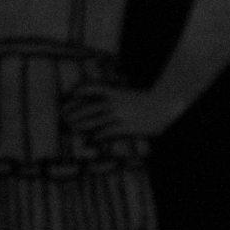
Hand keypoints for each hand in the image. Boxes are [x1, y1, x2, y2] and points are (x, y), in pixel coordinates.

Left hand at [60, 84, 179, 142]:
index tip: (71, 95)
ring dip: (82, 125)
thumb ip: (118, 97)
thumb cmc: (149, 102)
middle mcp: (114, 103)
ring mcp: (119, 115)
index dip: (80, 91)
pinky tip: (91, 140)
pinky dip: (97, 136)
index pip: (93, 89)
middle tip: (65, 117)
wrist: (164, 106)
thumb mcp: (131, 96)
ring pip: (95, 120)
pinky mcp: (125, 127)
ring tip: (73, 128)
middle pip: (89, 107)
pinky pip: (107, 132)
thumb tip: (106, 102)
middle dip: (75, 112)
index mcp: (115, 93)